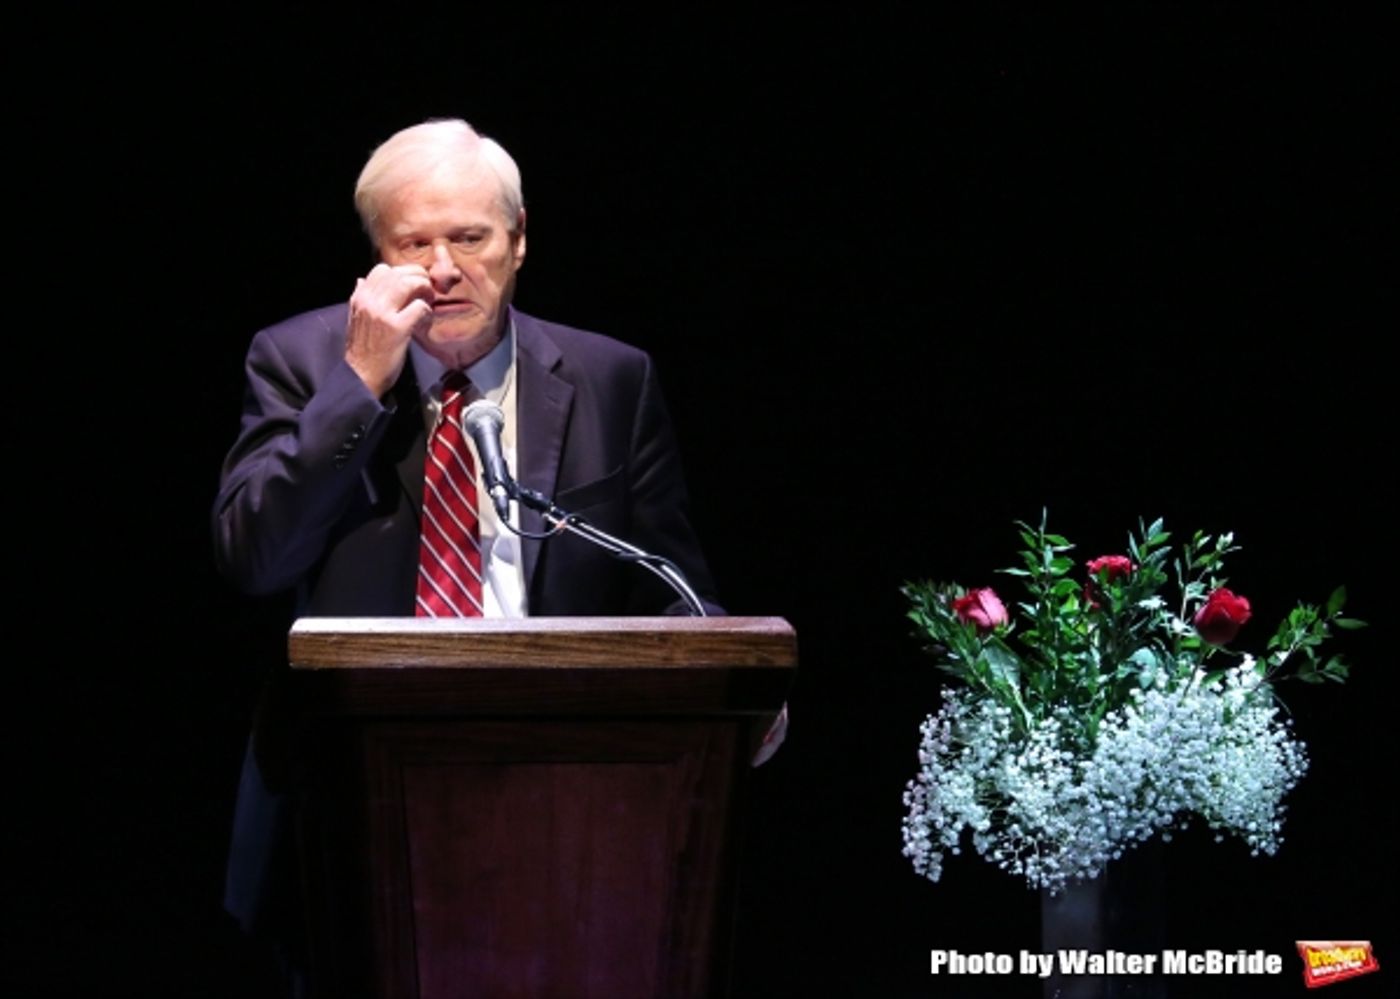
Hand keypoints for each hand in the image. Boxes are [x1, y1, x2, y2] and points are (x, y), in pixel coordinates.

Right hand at [344, 263, 433, 396]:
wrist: (361, 375)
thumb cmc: (362, 349)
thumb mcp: (355, 318)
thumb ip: (360, 298)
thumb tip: (361, 280)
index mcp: (360, 297)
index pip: (382, 270)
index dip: (402, 273)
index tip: (412, 283)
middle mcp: (369, 301)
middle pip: (399, 273)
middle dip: (418, 277)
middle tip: (427, 289)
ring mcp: (383, 313)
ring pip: (409, 284)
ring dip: (424, 289)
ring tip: (429, 300)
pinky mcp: (397, 328)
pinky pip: (419, 307)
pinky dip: (427, 311)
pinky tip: (426, 320)